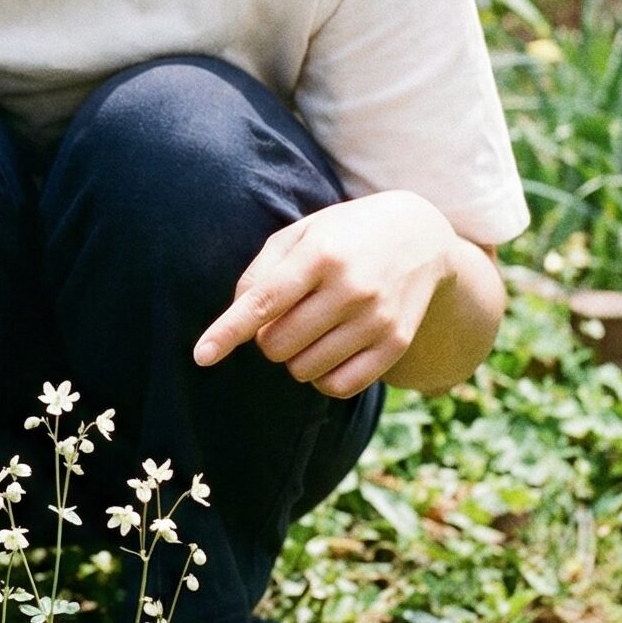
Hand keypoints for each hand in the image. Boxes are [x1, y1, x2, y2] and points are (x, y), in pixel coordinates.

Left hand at [192, 191, 457, 398]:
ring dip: (293, 358)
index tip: (201, 357)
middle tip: (283, 317)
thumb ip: (260, 274)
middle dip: (265, 339)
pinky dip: (321, 378)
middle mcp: (351, 288)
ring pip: (304, 369)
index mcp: (320, 255)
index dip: (227, 332)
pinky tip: (327, 352)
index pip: (263, 303)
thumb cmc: (342, 235)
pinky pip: (339, 386)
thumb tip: (236, 320)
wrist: (420, 236)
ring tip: (310, 329)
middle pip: (276, 345)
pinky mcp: (395, 343)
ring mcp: (377, 319)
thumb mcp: (299, 235)